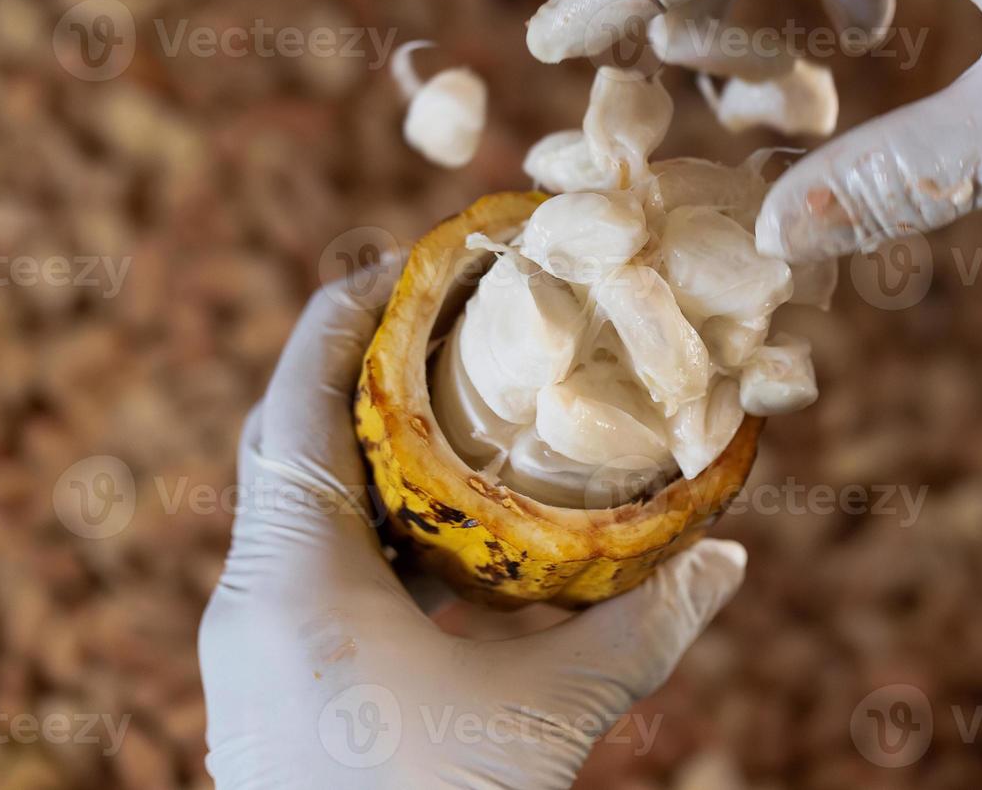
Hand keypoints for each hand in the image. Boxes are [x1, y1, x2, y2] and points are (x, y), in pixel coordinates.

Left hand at [198, 271, 745, 788]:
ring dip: (373, 452)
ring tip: (456, 408)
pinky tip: (450, 532)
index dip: (343, 319)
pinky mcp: (278, 682)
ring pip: (305, 507)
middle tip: (450, 322)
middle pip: (297, 443)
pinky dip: (379, 528)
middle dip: (367, 373)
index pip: (295, 406)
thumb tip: (727, 557)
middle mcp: (255, 601)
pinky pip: (318, 567)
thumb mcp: (546, 718)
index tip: (406, 264)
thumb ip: (643, 631)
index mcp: (293, 583)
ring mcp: (258, 644)